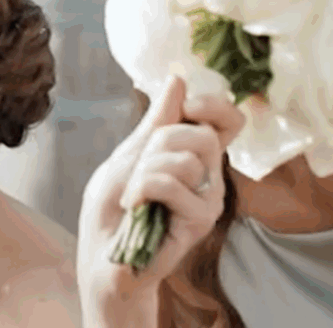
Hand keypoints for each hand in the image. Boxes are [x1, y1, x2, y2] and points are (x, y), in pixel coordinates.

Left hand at [78, 76, 245, 322]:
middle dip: (160, 142)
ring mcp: (208, 199)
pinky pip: (171, 183)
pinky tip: (135, 207)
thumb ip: (157, 120)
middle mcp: (210, 176)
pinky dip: (142, 188)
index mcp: (196, 155)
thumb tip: (178, 80)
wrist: (103, 252)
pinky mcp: (200, 220)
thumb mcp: (130, 153)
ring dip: (144, 171)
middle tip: (139, 168)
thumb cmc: (113, 205)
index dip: (215, 105)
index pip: (229, 120)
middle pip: (203, 134)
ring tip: (133, 195)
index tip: (188, 106)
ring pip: (185, 158)